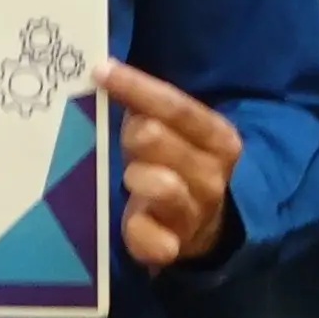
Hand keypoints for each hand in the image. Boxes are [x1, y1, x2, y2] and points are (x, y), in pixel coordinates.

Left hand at [95, 59, 240, 268]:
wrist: (204, 226)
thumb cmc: (175, 164)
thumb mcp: (172, 131)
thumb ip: (147, 107)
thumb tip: (103, 73)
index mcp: (218, 139)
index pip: (177, 107)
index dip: (137, 87)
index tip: (100, 71)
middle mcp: (212, 176)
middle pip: (158, 139)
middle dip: (135, 133)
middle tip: (127, 139)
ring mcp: (195, 214)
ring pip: (162, 186)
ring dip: (138, 176)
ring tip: (131, 177)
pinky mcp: (174, 247)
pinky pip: (154, 240)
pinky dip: (138, 231)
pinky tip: (132, 221)